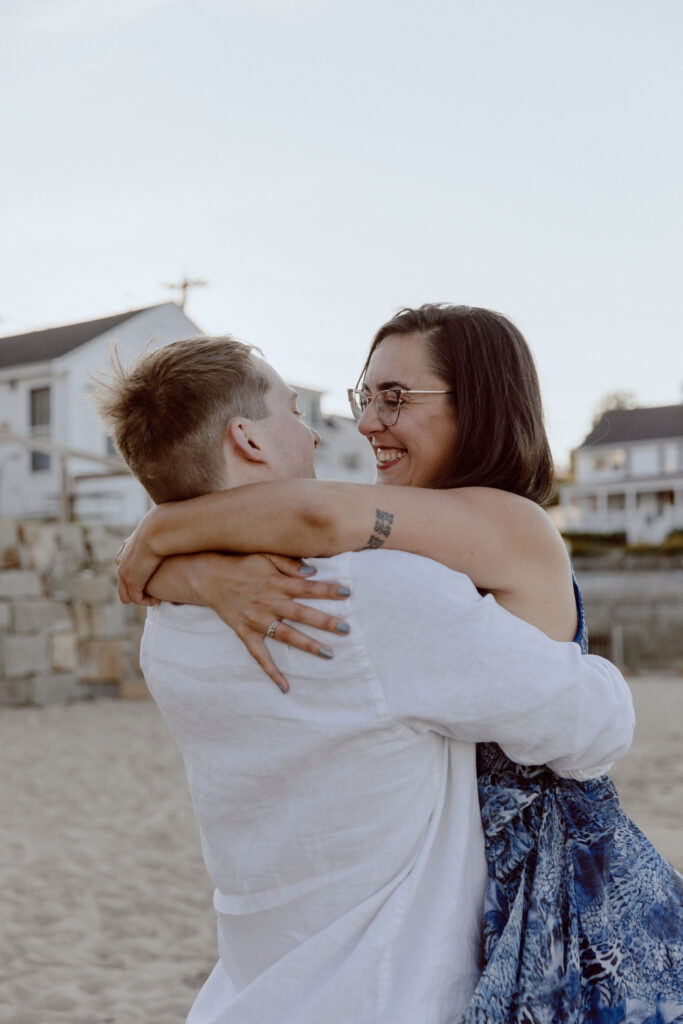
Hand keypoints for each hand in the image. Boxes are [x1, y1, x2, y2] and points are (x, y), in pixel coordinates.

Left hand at [115, 509, 163, 604]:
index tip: (151, 575)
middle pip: (122, 582)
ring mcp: (125, 572)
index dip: (135, 572)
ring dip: (141, 597)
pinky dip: (146, 601)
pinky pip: (136, 598)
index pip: (123, 563)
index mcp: (127, 547)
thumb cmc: (164, 526)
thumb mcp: (160, 526)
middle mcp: (122, 560)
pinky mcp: (132, 581)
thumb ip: (162, 530)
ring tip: (155, 598)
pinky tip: (157, 599)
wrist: (158, 530)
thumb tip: (172, 525)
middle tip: (151, 592)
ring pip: (126, 593)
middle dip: (134, 589)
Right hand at [198, 553, 350, 693]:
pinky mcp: (246, 634)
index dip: (328, 590)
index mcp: (277, 583)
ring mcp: (257, 621)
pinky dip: (271, 671)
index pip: (307, 588)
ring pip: (286, 635)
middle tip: (345, 629)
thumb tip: (313, 571)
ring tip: (328, 653)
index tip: (348, 593)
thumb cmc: (243, 565)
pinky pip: (259, 656)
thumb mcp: (266, 556)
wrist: (211, 578)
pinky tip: (285, 686)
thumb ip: (290, 563)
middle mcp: (269, 603)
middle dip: (324, 621)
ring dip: (307, 645)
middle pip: (301, 614)